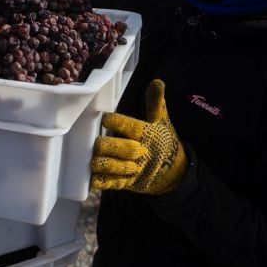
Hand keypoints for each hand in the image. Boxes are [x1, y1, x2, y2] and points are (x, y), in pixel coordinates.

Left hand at [90, 79, 186, 194]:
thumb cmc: (163, 142)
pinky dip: (102, 181)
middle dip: (108, 146)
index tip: (106, 118)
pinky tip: (91, 177)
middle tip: (96, 141)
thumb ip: (155, 103)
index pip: (133, 127)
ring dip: (103, 164)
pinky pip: (114, 183)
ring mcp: (136, 169)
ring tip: (92, 159)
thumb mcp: (162, 122)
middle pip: (124, 149)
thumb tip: (157, 82)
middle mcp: (142, 153)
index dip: (118, 123)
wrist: (175, 173)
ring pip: (117, 168)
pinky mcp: (129, 183)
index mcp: (149, 135)